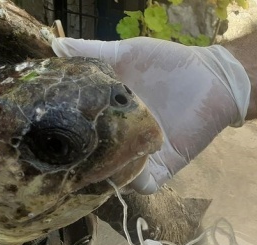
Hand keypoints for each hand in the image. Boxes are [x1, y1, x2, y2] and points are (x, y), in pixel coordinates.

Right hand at [53, 37, 249, 193]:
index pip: (78, 134)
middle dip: (78, 164)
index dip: (63, 138)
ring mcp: (140, 155)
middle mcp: (120, 139)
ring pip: (115, 177)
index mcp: (107, 116)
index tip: (44, 135)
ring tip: (90, 167)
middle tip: (59, 161)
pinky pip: (145, 184)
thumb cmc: (168, 65)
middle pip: (92, 160)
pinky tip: (126, 167)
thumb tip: (54, 47)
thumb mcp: (124, 54)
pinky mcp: (163, 166)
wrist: (212, 77)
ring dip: (104, 175)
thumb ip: (90, 52)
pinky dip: (135, 181)